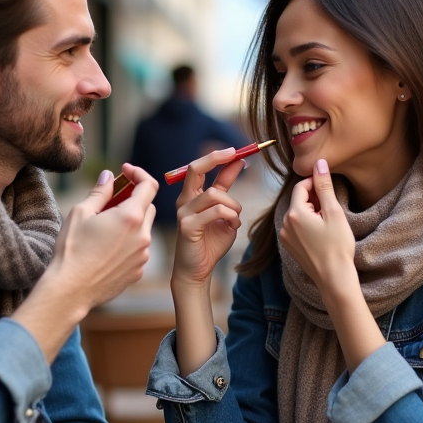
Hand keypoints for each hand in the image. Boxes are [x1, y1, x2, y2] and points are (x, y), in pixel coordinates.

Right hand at [15, 165, 155, 361]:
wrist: (70, 290)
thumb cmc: (72, 250)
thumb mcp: (81, 213)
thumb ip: (100, 192)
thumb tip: (109, 177)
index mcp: (131, 217)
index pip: (149, 186)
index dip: (138, 174)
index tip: (125, 172)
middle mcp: (143, 235)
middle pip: (148, 207)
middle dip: (133, 200)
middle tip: (110, 202)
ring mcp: (143, 255)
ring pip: (144, 230)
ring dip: (131, 223)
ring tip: (105, 228)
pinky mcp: (139, 271)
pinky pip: (139, 249)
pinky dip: (129, 243)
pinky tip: (107, 249)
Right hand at [172, 147, 245, 287]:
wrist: (197, 271)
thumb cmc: (210, 244)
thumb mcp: (224, 213)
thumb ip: (227, 190)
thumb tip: (238, 163)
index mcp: (192, 196)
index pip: (201, 168)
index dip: (218, 157)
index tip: (237, 151)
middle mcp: (184, 201)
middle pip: (196, 169)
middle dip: (216, 158)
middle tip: (235, 154)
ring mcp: (183, 212)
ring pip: (214, 194)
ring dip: (233, 205)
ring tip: (235, 219)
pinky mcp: (187, 226)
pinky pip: (215, 212)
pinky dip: (230, 217)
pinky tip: (232, 227)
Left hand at [279, 159, 355, 294]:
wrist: (334, 277)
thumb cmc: (337, 245)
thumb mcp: (334, 212)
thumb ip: (324, 186)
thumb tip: (319, 163)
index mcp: (294, 213)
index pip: (300, 187)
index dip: (315, 183)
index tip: (328, 187)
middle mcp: (285, 224)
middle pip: (298, 200)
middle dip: (314, 199)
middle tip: (332, 207)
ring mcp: (286, 237)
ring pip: (298, 214)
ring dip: (311, 211)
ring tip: (329, 221)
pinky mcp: (290, 247)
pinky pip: (296, 227)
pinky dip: (307, 224)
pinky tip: (322, 232)